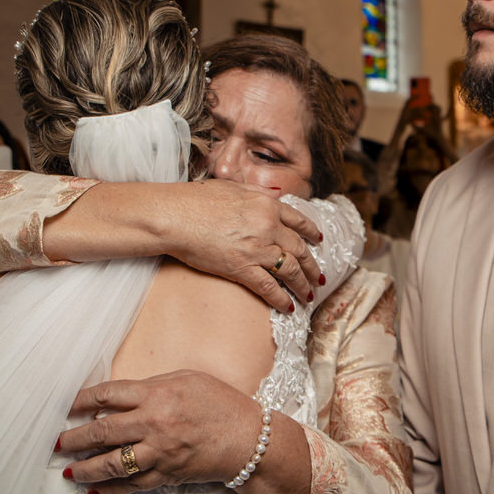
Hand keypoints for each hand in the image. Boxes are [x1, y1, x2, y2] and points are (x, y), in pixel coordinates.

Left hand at [58, 371, 258, 493]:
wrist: (248, 438)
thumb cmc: (221, 404)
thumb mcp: (187, 379)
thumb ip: (153, 384)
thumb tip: (122, 394)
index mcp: (157, 394)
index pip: (107, 395)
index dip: (81, 400)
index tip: (66, 406)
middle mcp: (153, 424)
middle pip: (102, 431)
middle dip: (74, 437)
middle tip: (57, 441)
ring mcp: (158, 452)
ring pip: (111, 462)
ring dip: (85, 467)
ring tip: (68, 469)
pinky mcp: (166, 474)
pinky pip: (131, 485)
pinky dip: (110, 490)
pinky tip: (94, 491)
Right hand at [158, 180, 321, 311]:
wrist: (176, 215)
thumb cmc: (197, 199)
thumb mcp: (234, 187)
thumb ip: (257, 193)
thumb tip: (274, 195)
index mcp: (267, 205)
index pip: (298, 221)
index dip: (311, 233)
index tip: (318, 241)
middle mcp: (268, 226)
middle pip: (299, 249)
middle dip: (312, 266)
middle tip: (318, 277)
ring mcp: (256, 249)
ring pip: (290, 270)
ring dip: (302, 285)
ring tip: (308, 296)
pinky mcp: (241, 268)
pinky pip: (269, 287)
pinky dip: (281, 299)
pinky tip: (287, 307)